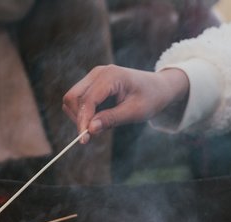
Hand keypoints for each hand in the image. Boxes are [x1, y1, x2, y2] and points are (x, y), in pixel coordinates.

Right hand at [63, 65, 189, 142]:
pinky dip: (82, 112)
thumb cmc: (151, 98)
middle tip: (89, 135)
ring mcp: (94, 76)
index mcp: (111, 76)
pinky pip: (77, 99)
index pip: (87, 100)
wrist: (159, 88)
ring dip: (79, 116)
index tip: (84, 140)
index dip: (83, 121)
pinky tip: (97, 119)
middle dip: (77, 118)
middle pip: (73, 97)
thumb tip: (89, 129)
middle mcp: (99, 72)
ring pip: (71, 98)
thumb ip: (111, 119)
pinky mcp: (92, 82)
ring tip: (99, 125)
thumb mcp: (135, 112)